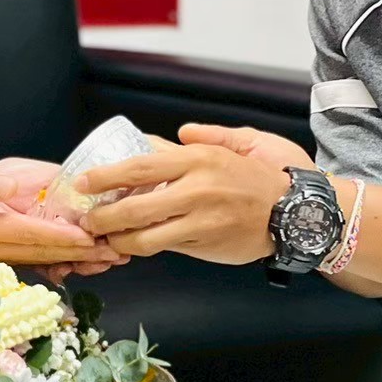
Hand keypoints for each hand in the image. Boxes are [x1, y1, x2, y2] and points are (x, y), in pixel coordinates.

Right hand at [0, 153, 110, 265]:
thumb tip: (10, 190)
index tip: (92, 237)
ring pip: (42, 260)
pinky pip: (34, 259)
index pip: (30, 234)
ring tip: (110, 258)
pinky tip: (84, 259)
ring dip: (76, 260)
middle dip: (81, 253)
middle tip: (116, 250)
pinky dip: (61, 259)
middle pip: (43, 253)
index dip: (63, 236)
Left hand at [76, 124, 307, 264]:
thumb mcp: (242, 143)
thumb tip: (179, 133)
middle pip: (134, 206)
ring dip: (119, 240)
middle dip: (103, 216)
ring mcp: (201, 220)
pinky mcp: (206, 244)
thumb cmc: (266, 178)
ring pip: (146, 236)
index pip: (140, 165)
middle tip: (86, 219)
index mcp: (199, 159)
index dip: (106, 175)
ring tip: (104, 238)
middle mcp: (197, 189)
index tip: (82, 182)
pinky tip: (132, 247)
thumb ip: (208, 137)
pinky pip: (166, 248)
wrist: (298, 212)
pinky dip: (144, 248)